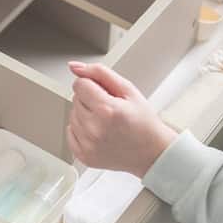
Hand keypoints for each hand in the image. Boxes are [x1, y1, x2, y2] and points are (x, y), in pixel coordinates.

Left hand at [66, 62, 176, 177]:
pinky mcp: (84, 156)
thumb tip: (74, 67)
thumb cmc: (144, 122)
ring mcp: (88, 145)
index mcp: (107, 109)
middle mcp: (94, 128)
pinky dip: (81, 130)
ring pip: (72, 115)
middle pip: (75, 99)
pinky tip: (98, 132)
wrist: (152, 152)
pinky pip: (70, 132)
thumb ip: (100, 73)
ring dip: (86, 114)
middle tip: (111, 109)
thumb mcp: (128, 89)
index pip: (80, 84)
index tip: (106, 93)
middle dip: (90, 99)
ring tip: (106, 121)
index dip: (93, 85)